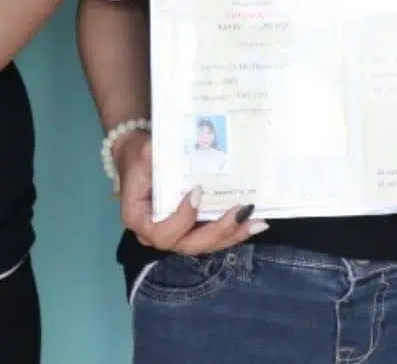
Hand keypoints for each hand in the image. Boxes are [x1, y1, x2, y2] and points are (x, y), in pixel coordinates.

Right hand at [115, 128, 264, 256]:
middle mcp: (156, 234)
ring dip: (232, 234)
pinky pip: (211, 237)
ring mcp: (176, 234)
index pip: (162, 232)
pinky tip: (254, 222)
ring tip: (257, 222)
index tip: (198, 192)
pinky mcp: (191, 229)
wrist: (140, 159)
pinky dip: (233, 231)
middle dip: (218, 231)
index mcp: (140, 219)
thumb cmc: (139, 156)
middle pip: (188, 244)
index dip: (182, 219)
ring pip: (205, 244)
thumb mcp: (144, 153)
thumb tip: (179, 152)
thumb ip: (157, 156)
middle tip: (241, 213)